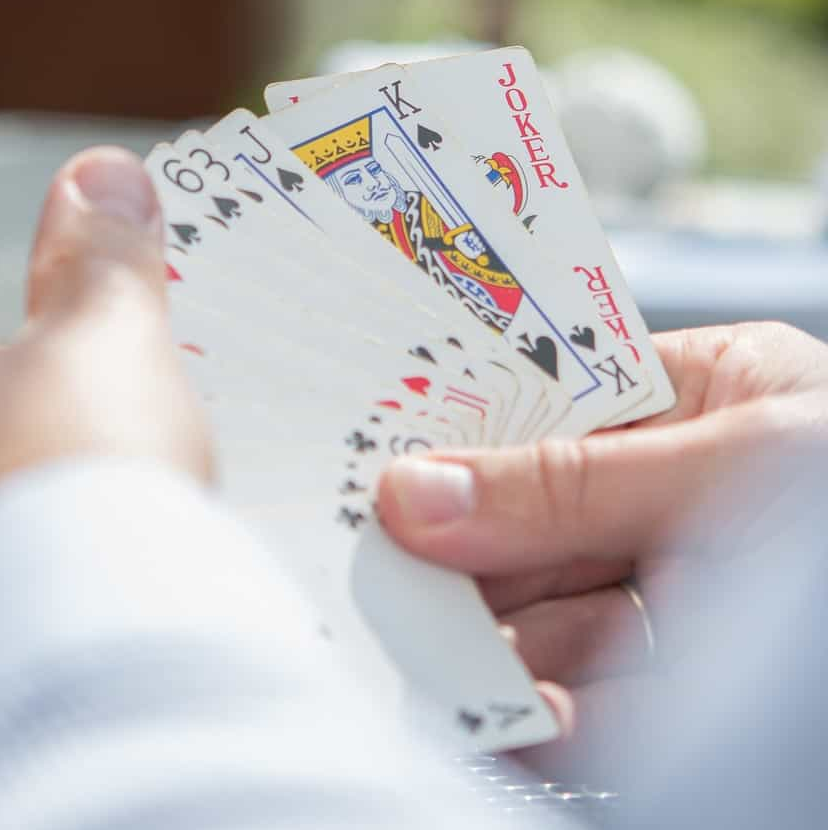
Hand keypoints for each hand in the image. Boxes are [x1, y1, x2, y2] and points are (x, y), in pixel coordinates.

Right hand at [375, 322, 827, 773]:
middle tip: (370, 564)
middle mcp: (658, 496)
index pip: (539, 405)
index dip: (455, 426)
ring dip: (479, 638)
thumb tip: (415, 493)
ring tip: (427, 648)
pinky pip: (563, 694)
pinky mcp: (652, 691)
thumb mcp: (739, 465)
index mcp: (691, 401)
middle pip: (516, 518)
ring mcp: (652, 597)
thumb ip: (572, 485)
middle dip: (451, 548)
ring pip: (527, 614)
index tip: (367, 451)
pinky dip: (527, 706)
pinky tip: (504, 705)